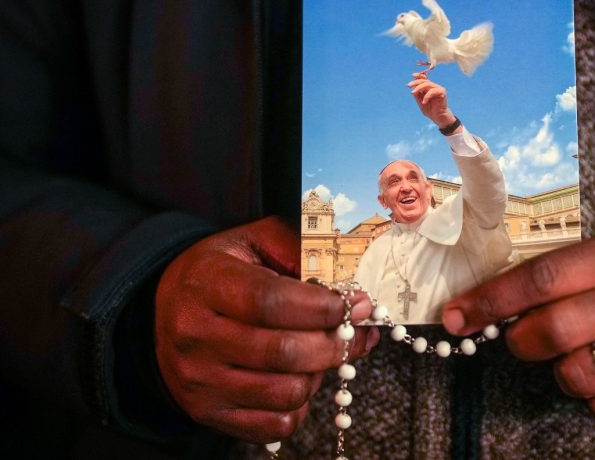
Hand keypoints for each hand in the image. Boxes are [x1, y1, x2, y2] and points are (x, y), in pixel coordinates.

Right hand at [155, 216, 378, 442]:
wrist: (165, 310)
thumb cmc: (221, 272)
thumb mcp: (253, 241)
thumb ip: (299, 252)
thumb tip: (349, 289)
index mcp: (205, 284)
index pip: (271, 302)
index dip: (323, 307)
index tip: (357, 305)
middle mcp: (195, 336)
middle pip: (284, 352)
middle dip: (336, 343)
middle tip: (355, 330)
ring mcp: (200, 381)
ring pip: (287, 392)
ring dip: (319, 373)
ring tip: (320, 352)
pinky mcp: (210, 413)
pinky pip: (277, 424)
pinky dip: (301, 404)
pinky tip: (299, 377)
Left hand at [407, 73, 458, 129]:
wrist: (437, 117)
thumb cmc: (430, 110)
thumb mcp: (420, 101)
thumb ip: (417, 94)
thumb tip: (412, 87)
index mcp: (428, 88)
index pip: (424, 79)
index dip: (418, 76)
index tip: (412, 75)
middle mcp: (434, 87)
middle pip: (424, 81)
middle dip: (415, 82)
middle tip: (408, 85)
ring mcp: (438, 89)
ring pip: (428, 84)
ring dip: (419, 87)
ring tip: (413, 92)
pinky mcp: (442, 93)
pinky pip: (433, 91)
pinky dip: (427, 96)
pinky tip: (424, 102)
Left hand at [441, 232, 594, 425]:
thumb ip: (563, 274)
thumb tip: (493, 304)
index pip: (542, 277)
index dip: (491, 300)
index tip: (454, 317)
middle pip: (554, 331)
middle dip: (523, 342)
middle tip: (524, 339)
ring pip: (576, 376)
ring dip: (563, 371)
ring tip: (587, 353)